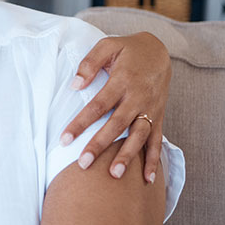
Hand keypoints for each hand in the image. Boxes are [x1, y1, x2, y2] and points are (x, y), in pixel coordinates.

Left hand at [61, 32, 170, 182]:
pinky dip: (153, 159)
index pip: (98, 105)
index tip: (65, 139)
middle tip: (83, 164)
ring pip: (138, 135)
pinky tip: (147, 179)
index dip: (81, 123)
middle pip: (116, 125)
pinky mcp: (158, 115)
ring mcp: (150, 108)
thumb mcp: (107, 46)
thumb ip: (89, 64)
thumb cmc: (127, 49)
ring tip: (114, 175)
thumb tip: (74, 86)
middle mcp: (138, 97)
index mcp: (122, 80)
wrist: (159, 51)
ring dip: (127, 156)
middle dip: (100, 145)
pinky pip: (156, 139)